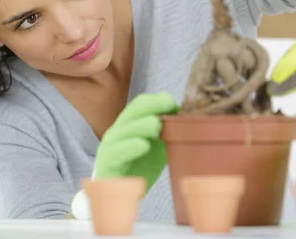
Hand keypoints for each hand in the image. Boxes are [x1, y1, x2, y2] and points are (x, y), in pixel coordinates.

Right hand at [70, 92, 178, 218]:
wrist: (117, 196)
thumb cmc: (139, 169)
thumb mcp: (158, 148)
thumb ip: (169, 135)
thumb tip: (189, 122)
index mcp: (130, 124)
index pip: (142, 103)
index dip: (159, 100)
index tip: (176, 104)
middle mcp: (119, 130)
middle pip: (134, 109)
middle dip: (154, 104)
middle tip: (170, 106)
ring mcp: (111, 146)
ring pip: (124, 128)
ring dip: (142, 124)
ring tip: (157, 124)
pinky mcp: (107, 163)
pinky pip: (116, 152)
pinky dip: (130, 146)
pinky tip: (143, 145)